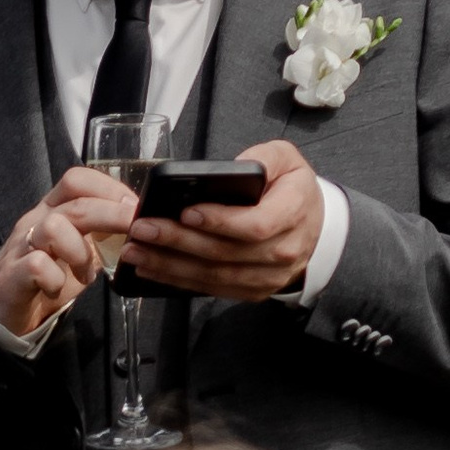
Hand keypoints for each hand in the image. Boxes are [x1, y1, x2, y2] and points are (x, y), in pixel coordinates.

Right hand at [0, 163, 139, 338]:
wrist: (3, 306)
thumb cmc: (46, 275)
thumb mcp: (78, 249)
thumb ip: (102, 237)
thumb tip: (139, 229)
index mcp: (53, 209)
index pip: (77, 180)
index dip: (110, 189)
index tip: (134, 209)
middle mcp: (36, 220)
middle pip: (75, 203)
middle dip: (112, 215)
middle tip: (133, 231)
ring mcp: (22, 245)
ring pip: (55, 228)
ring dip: (80, 253)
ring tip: (85, 274)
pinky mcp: (12, 273)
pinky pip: (37, 266)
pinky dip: (56, 280)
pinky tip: (58, 289)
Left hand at [123, 136, 323, 300]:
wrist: (312, 226)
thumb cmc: (292, 188)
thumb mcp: (287, 159)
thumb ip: (263, 158)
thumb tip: (230, 167)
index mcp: (294, 212)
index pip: (255, 225)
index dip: (220, 221)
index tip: (186, 212)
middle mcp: (283, 250)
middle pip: (225, 253)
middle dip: (179, 242)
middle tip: (143, 230)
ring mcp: (268, 276)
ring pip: (214, 276)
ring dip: (171, 265)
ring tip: (137, 251)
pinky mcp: (253, 291)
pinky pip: (212, 289)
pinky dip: (179, 280)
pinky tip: (152, 268)